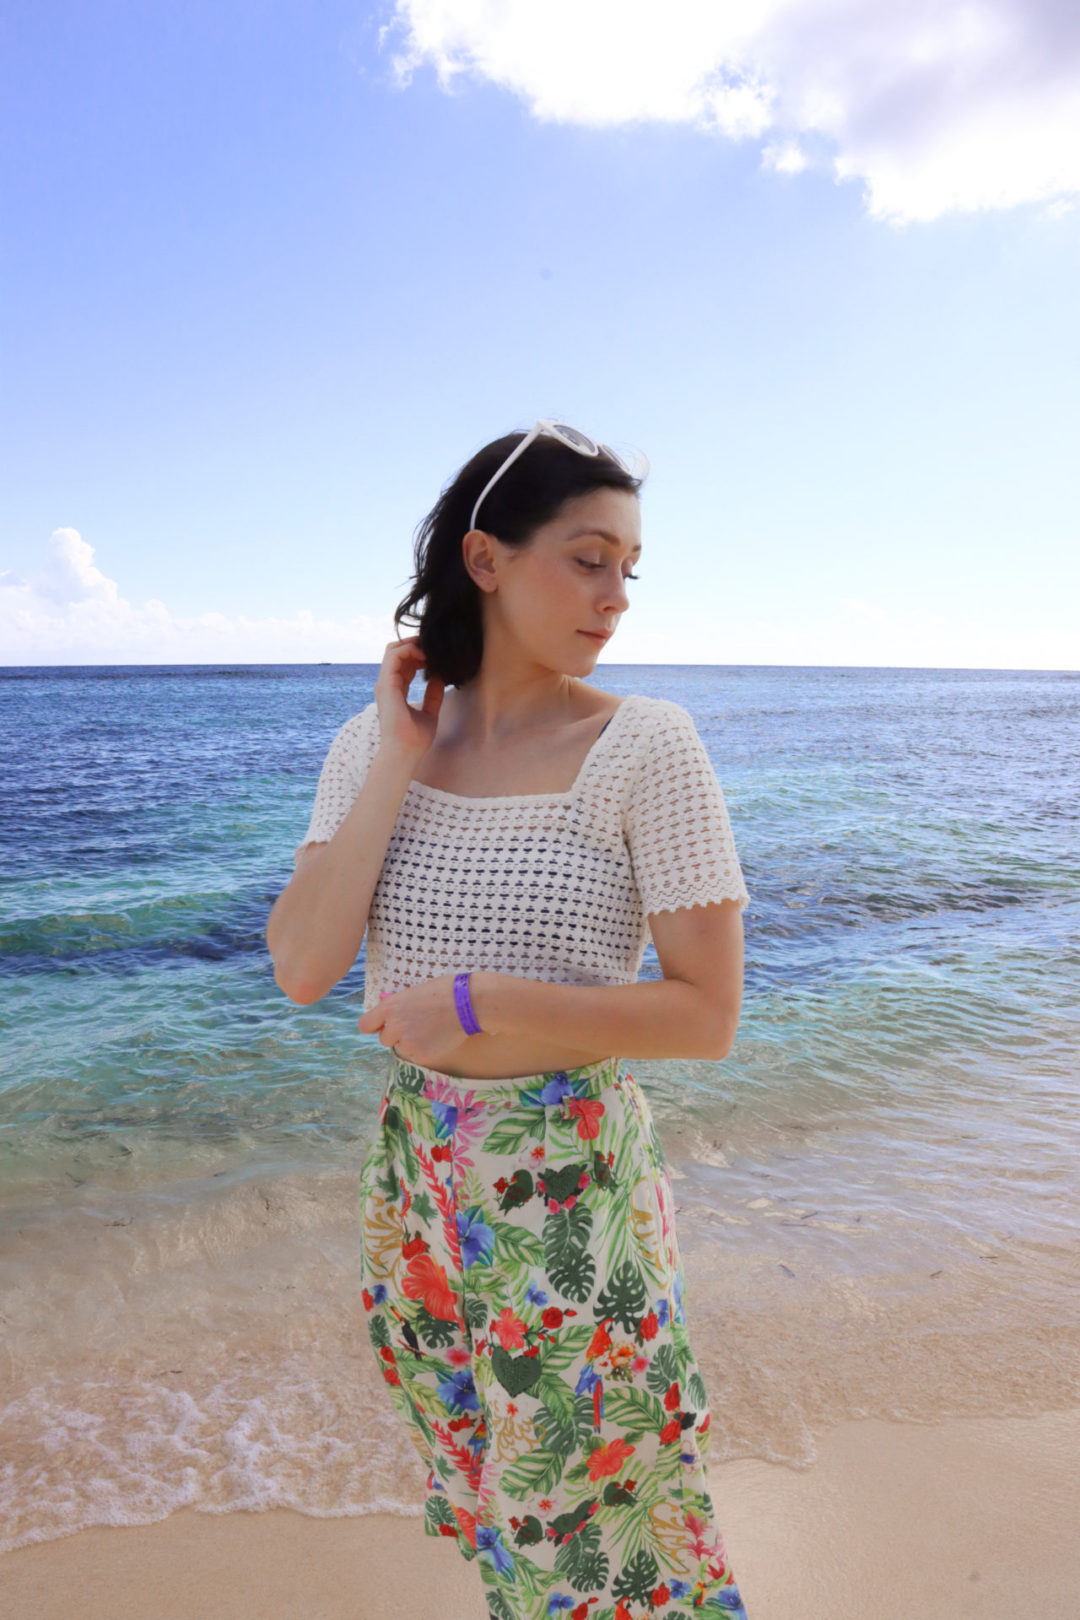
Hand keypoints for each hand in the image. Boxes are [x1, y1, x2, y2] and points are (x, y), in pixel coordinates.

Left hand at [357, 974, 475, 1070]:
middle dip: (396, 1035)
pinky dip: (425, 1050)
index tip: (381, 1026)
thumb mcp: (414, 992)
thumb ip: (398, 1005)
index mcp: (390, 1007)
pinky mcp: (421, 1056)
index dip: (374, 1026)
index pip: (365, 1025)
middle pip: (384, 1039)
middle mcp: (394, 1027)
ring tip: (432, 1029)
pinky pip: (417, 1056)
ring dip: (412, 1043)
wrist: (469, 1003)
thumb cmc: (445, 991)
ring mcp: (407, 1043)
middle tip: (416, 1026)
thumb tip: (388, 1010)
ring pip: (402, 1049)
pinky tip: (439, 1038)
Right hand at [374, 636, 445, 762]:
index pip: (404, 664)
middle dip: (415, 645)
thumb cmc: (415, 739)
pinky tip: (426, 656)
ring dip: (413, 644)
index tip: (437, 656)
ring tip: (431, 649)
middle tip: (435, 647)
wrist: (405, 752)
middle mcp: (387, 684)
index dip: (419, 654)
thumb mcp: (429, 713)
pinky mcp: (386, 683)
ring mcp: (385, 683)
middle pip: (397, 652)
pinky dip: (410, 649)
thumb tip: (441, 678)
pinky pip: (394, 655)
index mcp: (395, 690)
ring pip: (394, 649)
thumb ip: (433, 696)